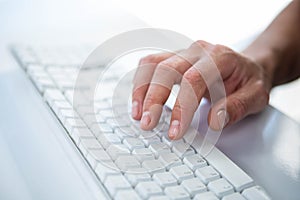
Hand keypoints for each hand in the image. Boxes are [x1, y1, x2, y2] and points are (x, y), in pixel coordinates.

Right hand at [131, 40, 270, 139]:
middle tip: (148, 124)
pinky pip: (151, 65)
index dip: (181, 107)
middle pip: (167, 69)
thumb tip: (214, 121)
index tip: (175, 131)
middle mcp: (198, 51)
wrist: (247, 66)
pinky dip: (141, 82)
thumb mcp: (257, 95)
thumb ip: (238, 107)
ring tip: (138, 114)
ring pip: (153, 64)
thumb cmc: (250, 80)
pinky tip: (139, 100)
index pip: (193, 80)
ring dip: (141, 90)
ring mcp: (184, 53)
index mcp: (220, 57)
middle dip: (154, 99)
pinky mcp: (174, 59)